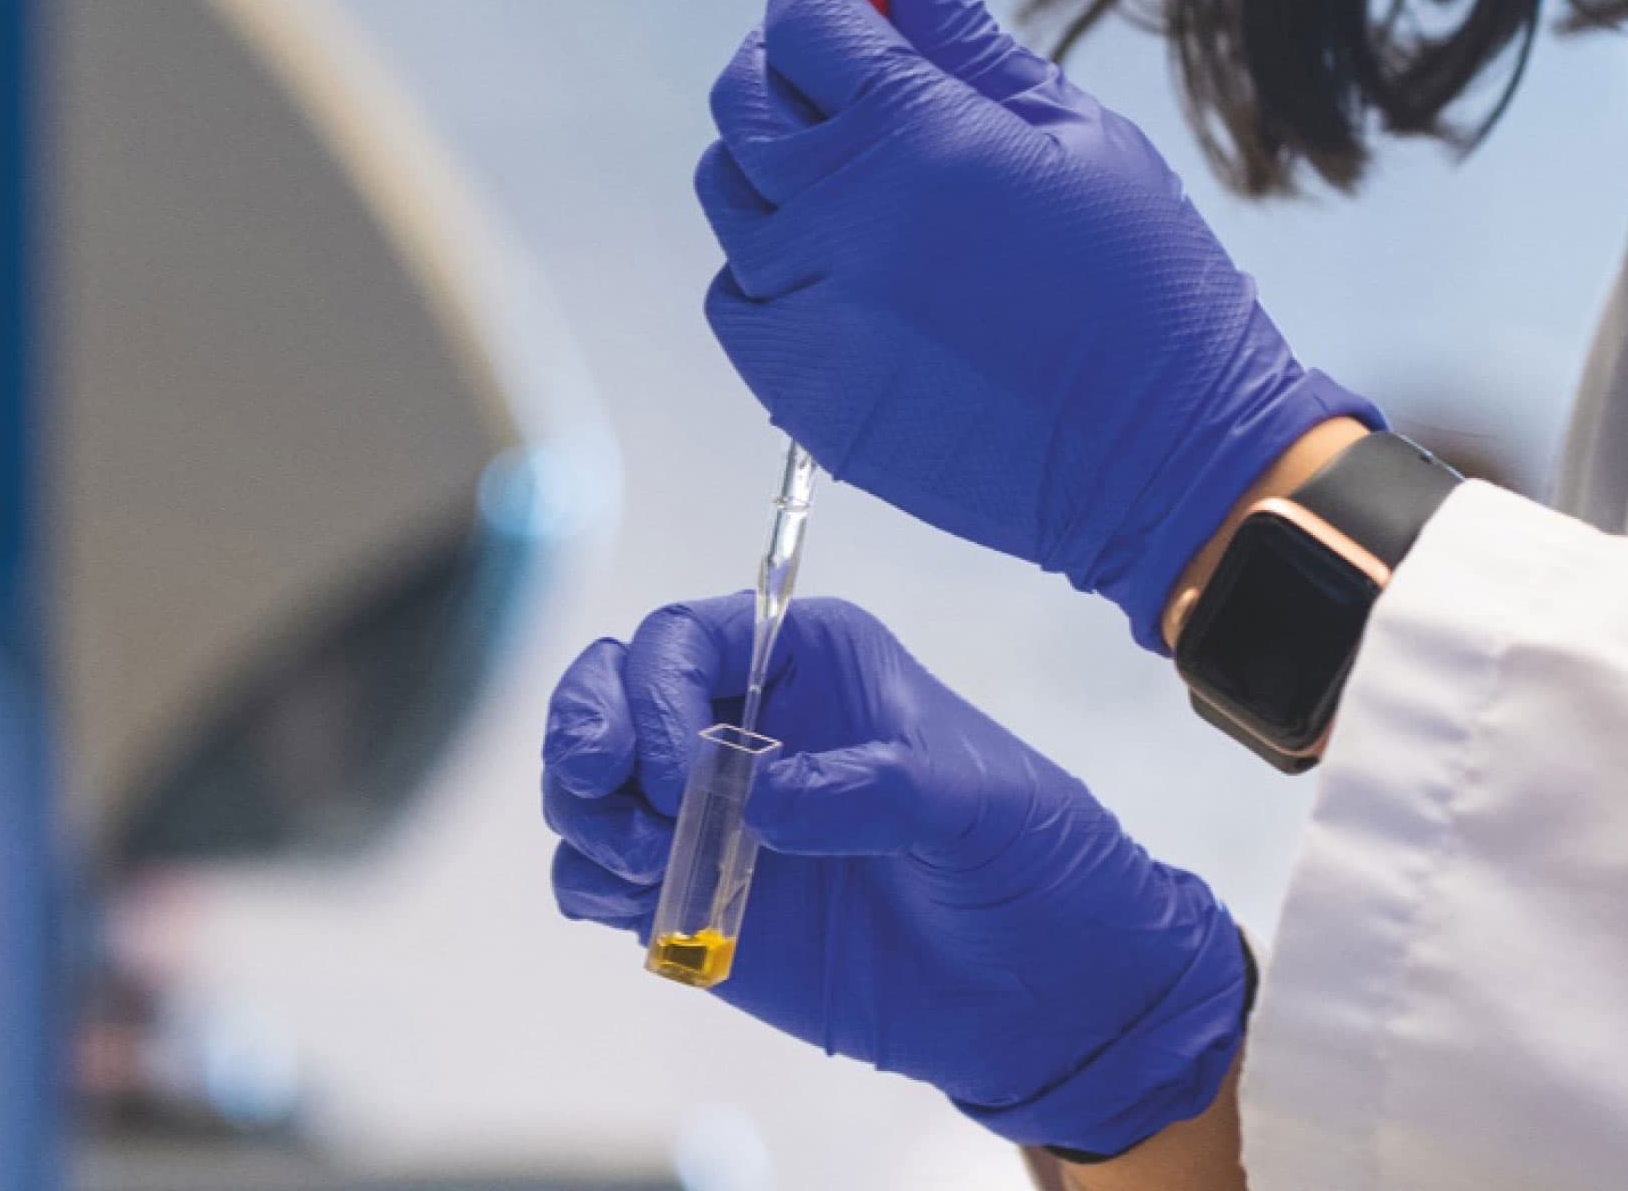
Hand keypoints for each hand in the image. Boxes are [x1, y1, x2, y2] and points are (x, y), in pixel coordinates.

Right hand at [543, 595, 1247, 1158]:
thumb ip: (872, 788)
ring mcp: (713, 814)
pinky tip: (646, 903)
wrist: (1045, 990)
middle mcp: (746, 723)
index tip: (678, 765)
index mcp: (810, 663)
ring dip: (582, 811)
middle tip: (597, 781)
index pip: (684, 636)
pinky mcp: (695, 898)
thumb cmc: (1030, 860)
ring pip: (587, 779)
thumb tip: (758, 799)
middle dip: (583, 724)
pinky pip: (596, 874)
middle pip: (611, 689)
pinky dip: (591, 882)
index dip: (655, 686)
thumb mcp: (975, 804)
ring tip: (642, 860)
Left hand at [697, 0, 1378, 644]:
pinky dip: (773, 259)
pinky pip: (740, 293)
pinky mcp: (800, 390)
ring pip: (731, 194)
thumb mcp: (1072, 131)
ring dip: (775, 158)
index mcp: (913, 137)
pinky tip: (848, 260)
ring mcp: (808, 313)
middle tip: (849, 54)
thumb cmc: (1145, 284)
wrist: (1166, 459)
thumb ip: (966, 33)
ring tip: (859, 167)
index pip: (809, 16)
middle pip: (745, 97)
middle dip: (788, 53)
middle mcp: (837, 222)